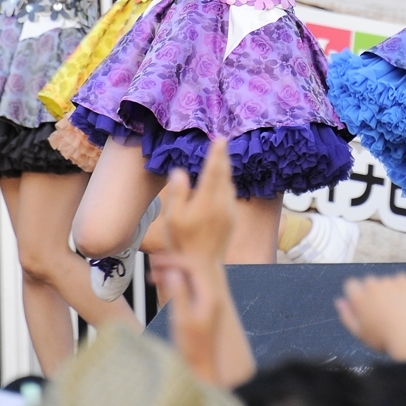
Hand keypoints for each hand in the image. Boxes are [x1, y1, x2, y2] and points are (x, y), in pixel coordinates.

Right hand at [149, 252, 222, 384]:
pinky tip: (161, 284)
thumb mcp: (181, 320)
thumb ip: (179, 294)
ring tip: (152, 275)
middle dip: (175, 263)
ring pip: (192, 276)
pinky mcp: (203, 306)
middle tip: (153, 264)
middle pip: (196, 267)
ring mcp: (209, 300)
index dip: (176, 260)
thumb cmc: (191, 348)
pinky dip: (177, 281)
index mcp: (211, 295)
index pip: (196, 265)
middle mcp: (213, 294)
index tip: (156, 261)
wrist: (201, 369)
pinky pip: (191, 286)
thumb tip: (173, 272)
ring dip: (174, 271)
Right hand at [163, 138, 236, 260]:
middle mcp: (222, 203)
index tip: (221, 139)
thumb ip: (178, 193)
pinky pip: (229, 196)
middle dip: (223, 158)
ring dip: (225, 172)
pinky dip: (225, 186)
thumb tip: (180, 171)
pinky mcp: (232, 219)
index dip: (217, 153)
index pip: (213, 170)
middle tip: (222, 144)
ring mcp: (229, 212)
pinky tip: (220, 185)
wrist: (204, 267)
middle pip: (224, 175)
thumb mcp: (173, 218)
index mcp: (207, 200)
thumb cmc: (183, 242)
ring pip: (228, 185)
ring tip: (220, 161)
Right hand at [335, 273, 405, 380]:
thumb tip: (339, 301)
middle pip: (368, 282)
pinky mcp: (403, 281)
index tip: (364, 305)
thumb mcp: (359, 332)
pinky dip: (401, 289)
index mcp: (357, 296)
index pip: (350, 284)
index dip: (356, 294)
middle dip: (372, 292)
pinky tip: (404, 303)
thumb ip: (346, 315)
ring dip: (388, 291)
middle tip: (382, 311)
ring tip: (395, 310)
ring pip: (385, 282)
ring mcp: (388, 281)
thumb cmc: (382, 338)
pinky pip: (400, 280)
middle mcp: (370, 285)